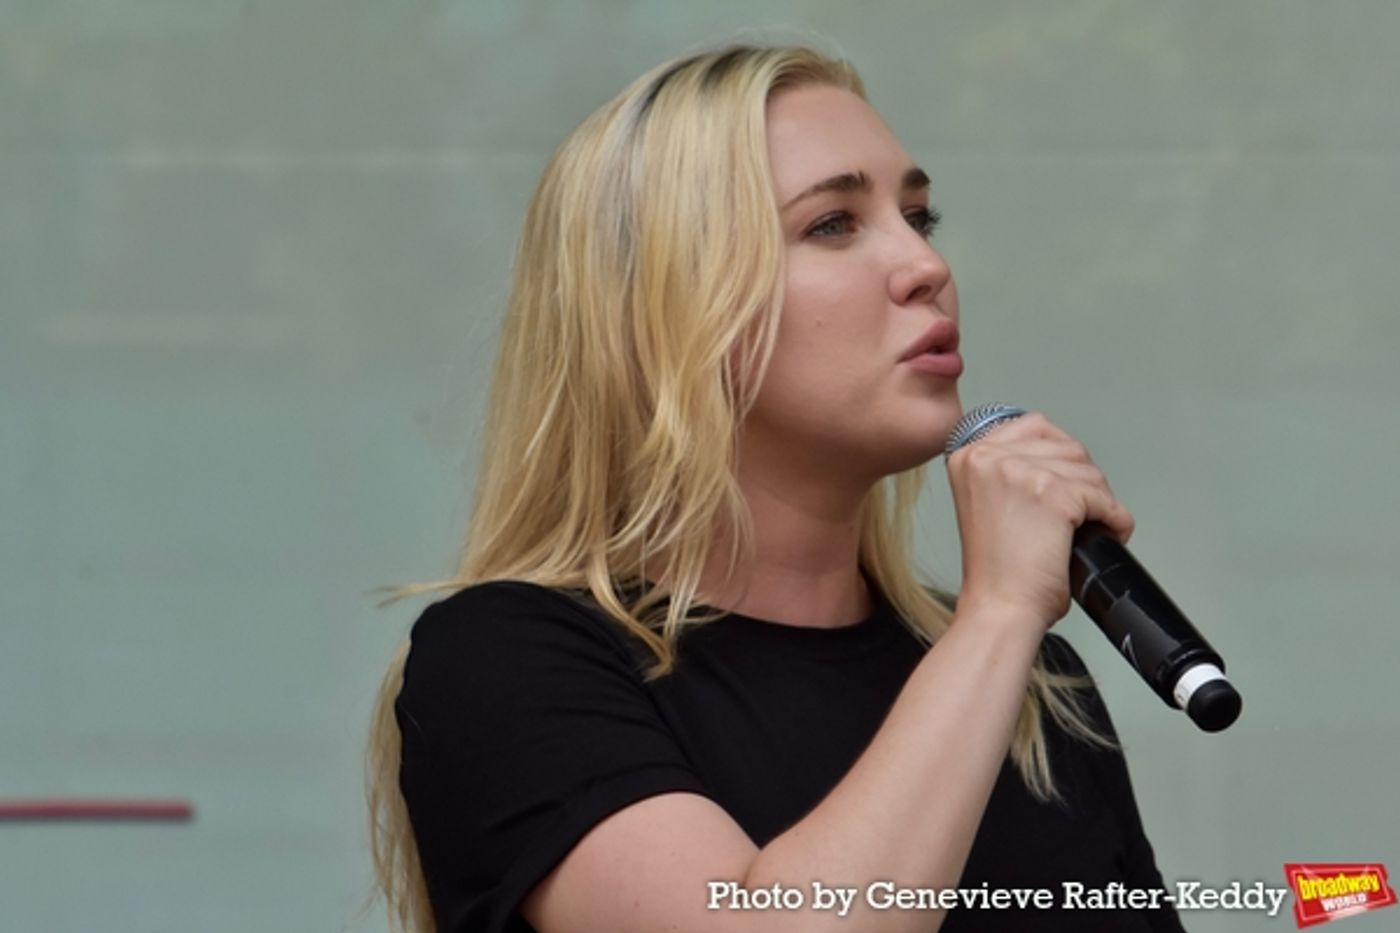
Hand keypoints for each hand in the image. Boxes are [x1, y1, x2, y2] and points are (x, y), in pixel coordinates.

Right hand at [945, 411, 1134, 628]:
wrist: (999, 608)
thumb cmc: (996, 570)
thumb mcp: (986, 502)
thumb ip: (1009, 471)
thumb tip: (1057, 456)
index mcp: (969, 455)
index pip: (1034, 426)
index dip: (1060, 455)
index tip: (1065, 481)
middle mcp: (989, 456)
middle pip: (1066, 446)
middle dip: (1083, 480)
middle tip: (1080, 512)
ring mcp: (1019, 471)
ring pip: (1088, 469)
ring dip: (1099, 500)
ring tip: (1088, 527)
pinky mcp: (1051, 493)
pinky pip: (1103, 497)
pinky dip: (1115, 519)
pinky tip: (1105, 534)